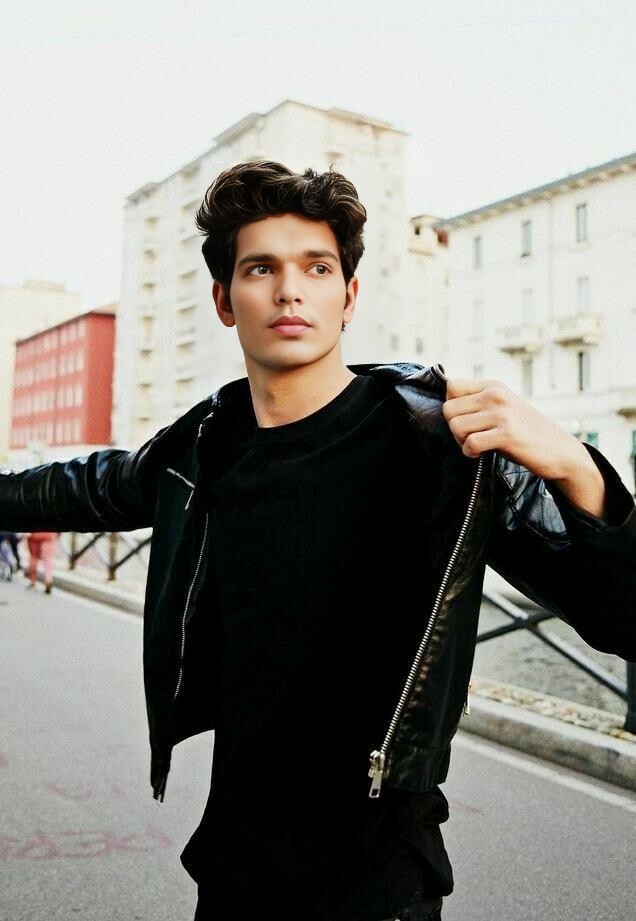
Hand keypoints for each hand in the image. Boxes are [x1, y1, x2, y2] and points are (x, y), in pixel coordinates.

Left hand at [442, 378, 594, 482]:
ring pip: (455, 425)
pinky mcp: (506, 434)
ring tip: (478, 445)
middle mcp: (496, 395)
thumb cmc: (525, 433)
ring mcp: (502, 414)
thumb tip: (445, 406)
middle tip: (471, 438)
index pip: (451, 387)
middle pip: (448, 409)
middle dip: (454, 428)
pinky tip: (481, 454)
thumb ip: (479, 403)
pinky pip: (470, 443)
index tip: (467, 421)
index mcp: (493, 386)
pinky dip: (470, 453)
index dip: (452, 408)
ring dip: (461, 441)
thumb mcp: (503, 408)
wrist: (560, 451)